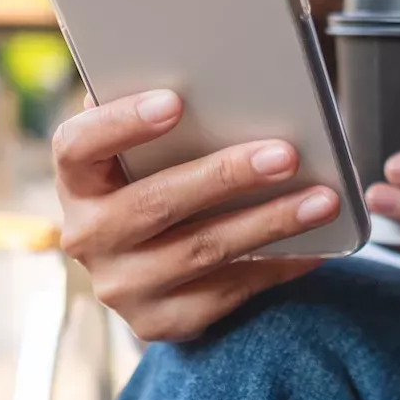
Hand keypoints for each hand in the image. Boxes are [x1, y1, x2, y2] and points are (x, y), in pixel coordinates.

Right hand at [53, 90, 340, 341]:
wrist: (146, 274)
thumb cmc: (154, 188)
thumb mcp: (142, 158)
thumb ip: (162, 127)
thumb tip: (222, 78)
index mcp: (77, 182)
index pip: (78, 146)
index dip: (122, 124)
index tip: (175, 101)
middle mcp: (87, 237)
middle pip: (156, 202)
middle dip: (227, 176)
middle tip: (285, 155)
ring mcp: (122, 286)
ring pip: (203, 250)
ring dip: (269, 222)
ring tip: (322, 200)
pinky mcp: (160, 322)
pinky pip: (228, 291)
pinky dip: (277, 266)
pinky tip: (315, 247)